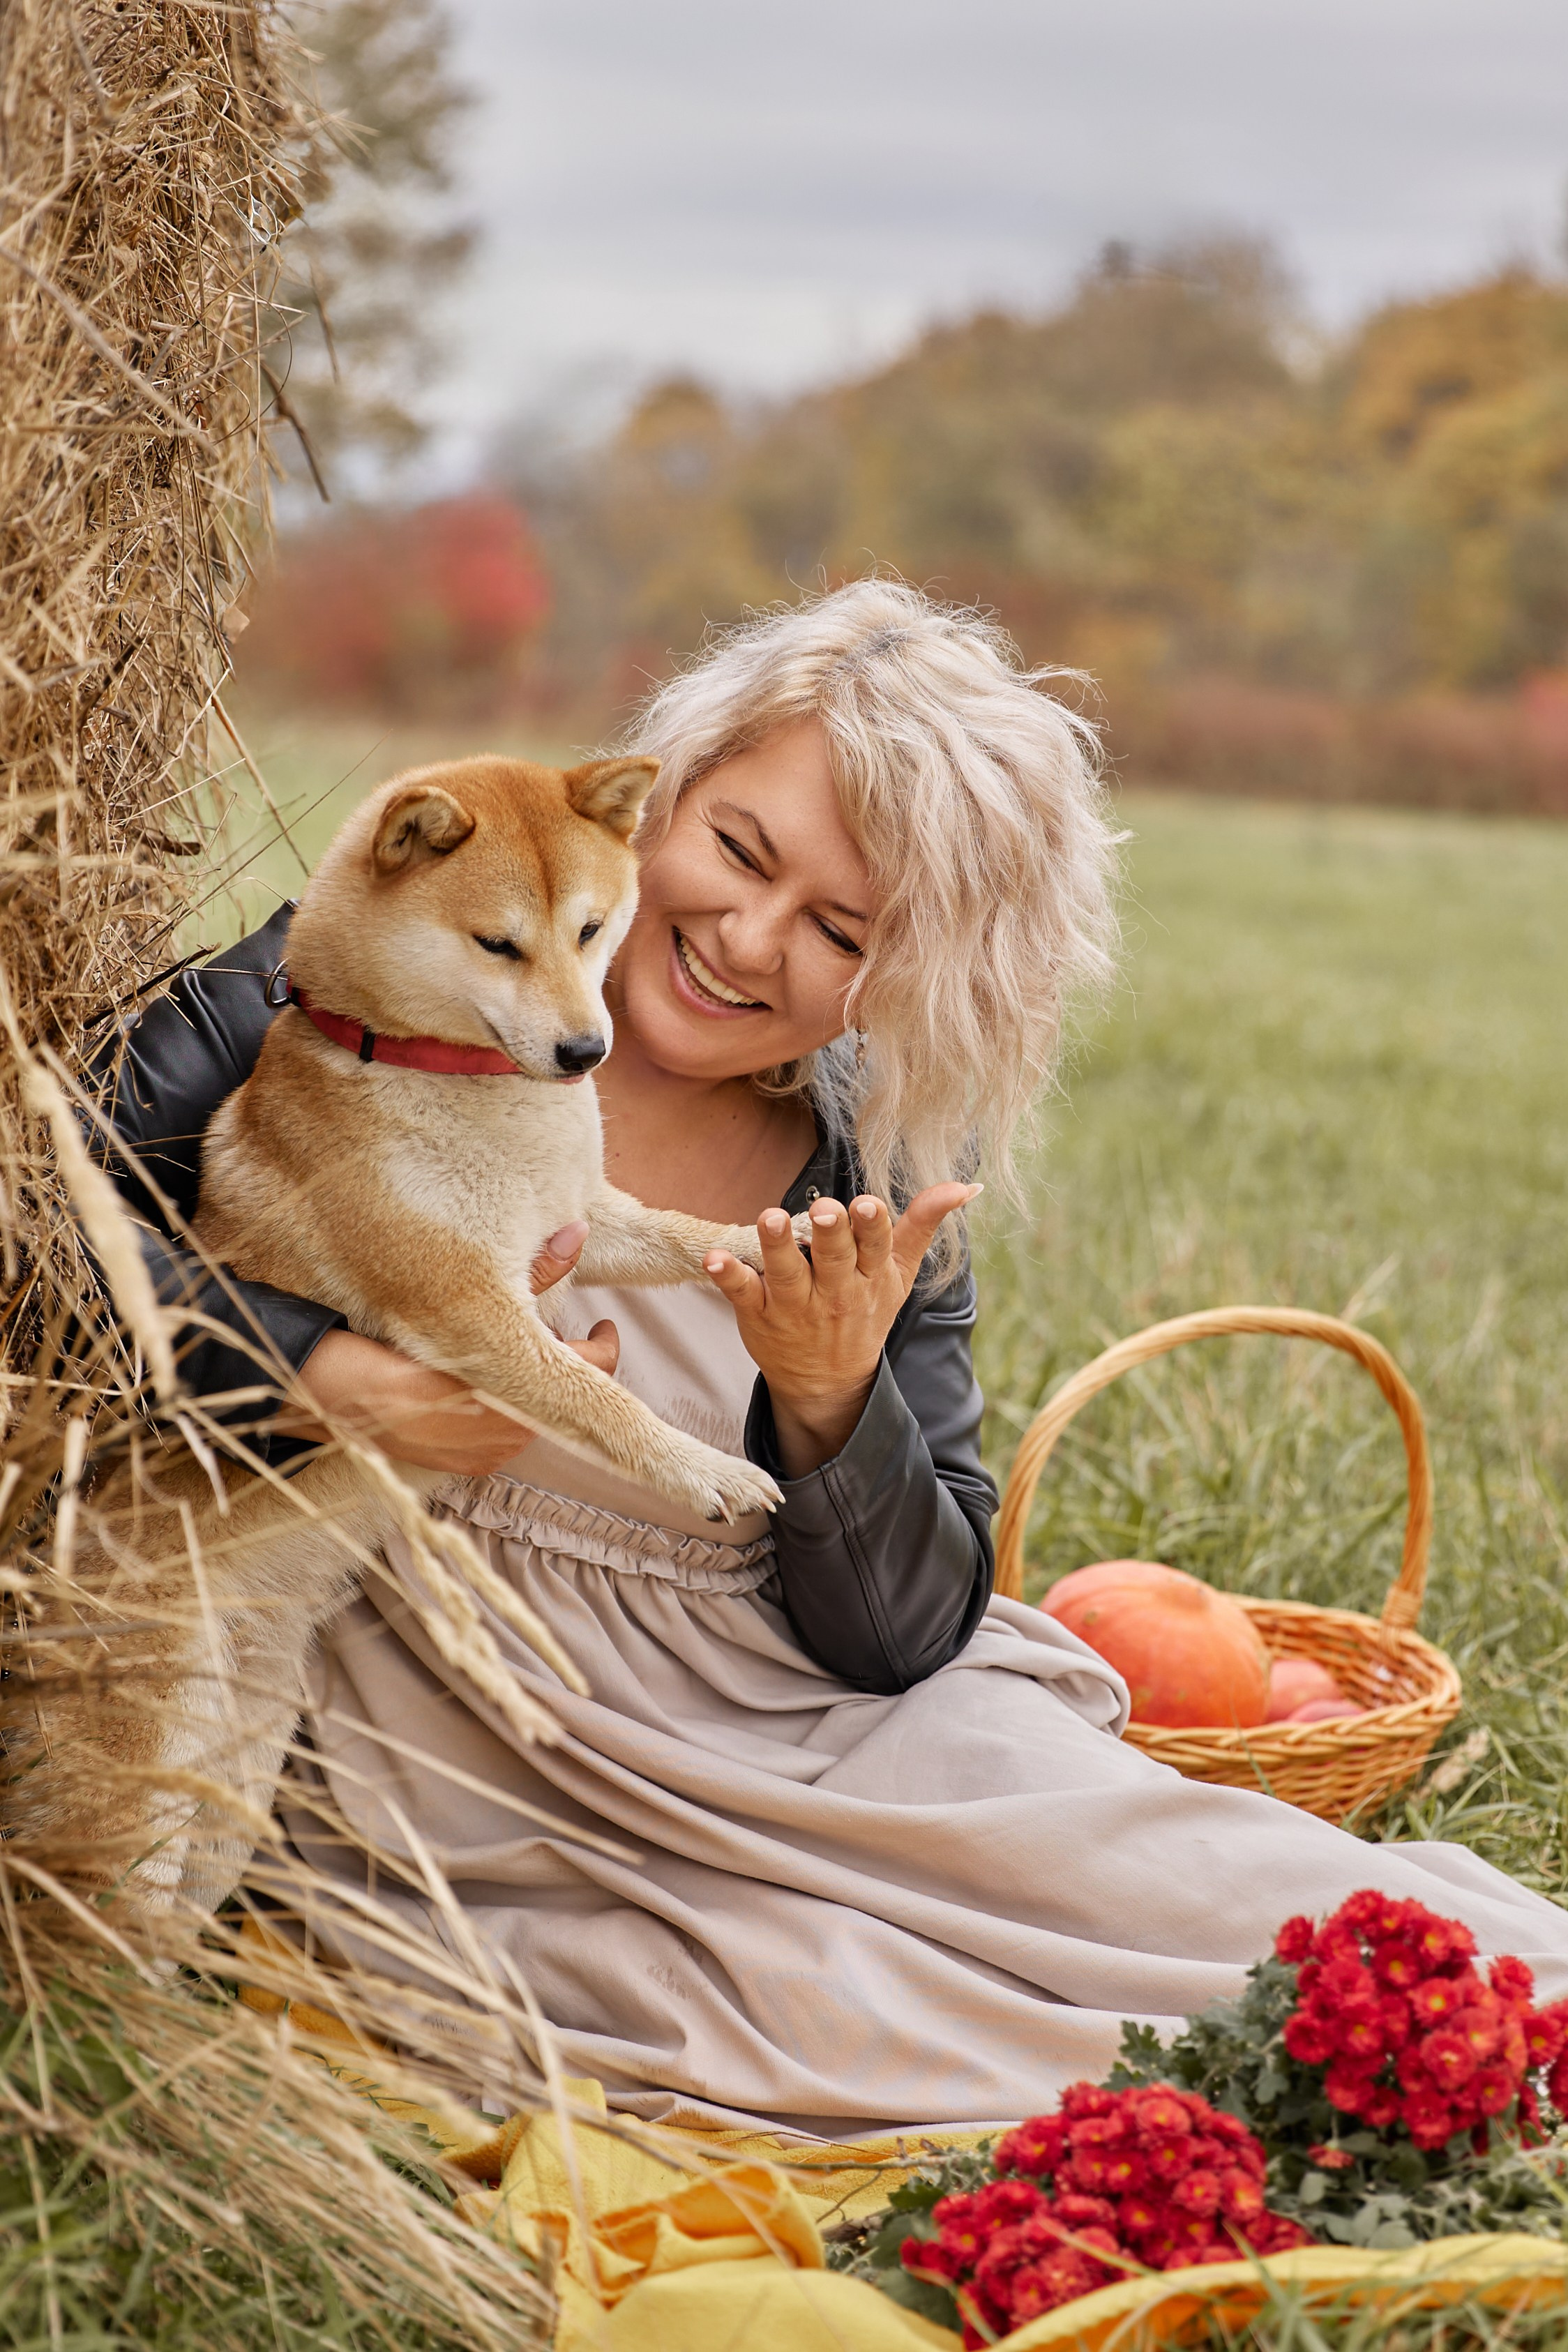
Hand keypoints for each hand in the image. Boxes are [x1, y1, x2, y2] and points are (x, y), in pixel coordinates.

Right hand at [274, 1222, 619, 1474]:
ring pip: (531, 1414)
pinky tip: (471, 1375)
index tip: (602, 1321)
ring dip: (526, 1380)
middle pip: (560, 1396)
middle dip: (559, 1359)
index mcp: (505, 1397)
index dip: (602, 1344)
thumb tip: (576, 1235)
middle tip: (542, 1321)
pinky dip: (499, 1402)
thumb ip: (524, 1272)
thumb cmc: (370, 1337)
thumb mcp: (452, 1297)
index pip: (587, 1372)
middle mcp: (499, 1439)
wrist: (300, 1384)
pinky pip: (499, 1432)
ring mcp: (476, 1457)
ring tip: (500, 1344)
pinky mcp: (455, 1465)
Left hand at [702, 1185, 979, 1477]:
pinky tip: (714, 1257)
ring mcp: (794, 1305)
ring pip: (786, 1272)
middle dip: (830, 1233)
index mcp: (871, 1278)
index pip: (876, 1248)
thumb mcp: (899, 1275)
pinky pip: (742, 1293)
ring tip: (771, 1218)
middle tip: (824, 1209)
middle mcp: (835, 1292)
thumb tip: (965, 1185)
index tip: (866, 1204)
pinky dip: (728, 1276)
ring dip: (777, 1245)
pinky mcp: (758, 1314)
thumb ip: (922, 1225)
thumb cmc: (865, 1313)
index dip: (872, 1226)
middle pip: (833, 1259)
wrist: (827, 1382)